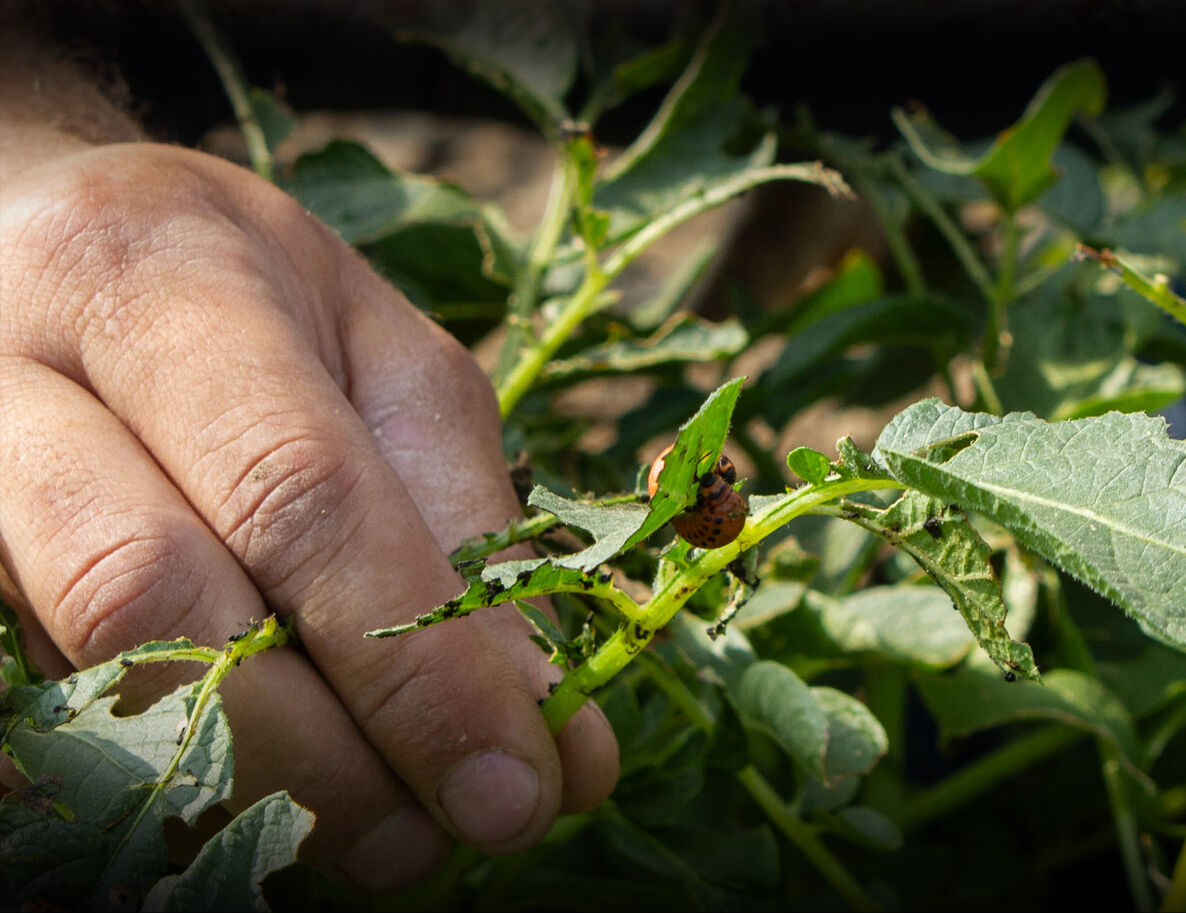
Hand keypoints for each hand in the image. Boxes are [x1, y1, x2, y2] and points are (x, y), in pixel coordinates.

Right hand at [0, 142, 616, 888]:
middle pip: (155, 596)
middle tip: (443, 840)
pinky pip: (42, 703)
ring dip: (252, 787)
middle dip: (323, 753)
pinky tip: (271, 806)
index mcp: (164, 282)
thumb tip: (557, 731)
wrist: (19, 243)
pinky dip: (173, 776)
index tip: (524, 785)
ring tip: (381, 838)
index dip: (414, 662)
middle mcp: (17, 373)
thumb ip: (467, 524)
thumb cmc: (238, 299)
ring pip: (82, 667)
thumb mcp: (380, 356)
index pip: (296, 491)